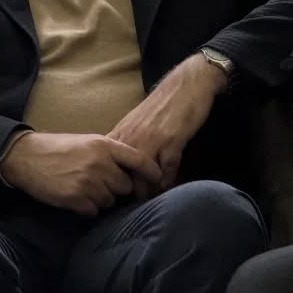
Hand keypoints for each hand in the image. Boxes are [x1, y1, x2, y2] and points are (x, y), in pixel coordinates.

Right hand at [0, 132, 161, 215]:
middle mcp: (99, 163)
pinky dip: (85, 207)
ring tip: (79, 186)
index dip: (152, 172)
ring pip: (109, 200)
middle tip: (96, 182)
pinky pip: (93, 211)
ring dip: (98, 198)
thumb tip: (130, 172)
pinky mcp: (77, 198)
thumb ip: (108, 153)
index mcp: (103, 145)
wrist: (23, 156)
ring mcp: (89, 182)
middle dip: (114, 187)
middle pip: (125, 186)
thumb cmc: (55, 148)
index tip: (158, 180)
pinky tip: (72, 195)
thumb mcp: (84, 141)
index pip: (140, 160)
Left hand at [108, 54, 225, 191]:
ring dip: (149, 190)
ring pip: (144, 176)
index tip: (113, 196)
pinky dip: (168, 180)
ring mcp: (151, 140)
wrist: (185, 86)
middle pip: (124, 175)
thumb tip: (117, 166)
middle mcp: (131, 138)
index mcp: (120, 134)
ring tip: (152, 201)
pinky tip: (169, 186)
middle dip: (129, 192)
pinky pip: (167, 169)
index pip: (108, 164)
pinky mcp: (171, 141)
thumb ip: (127, 143)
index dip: (110, 182)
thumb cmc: (160, 107)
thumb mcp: (136, 124)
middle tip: (134, 205)